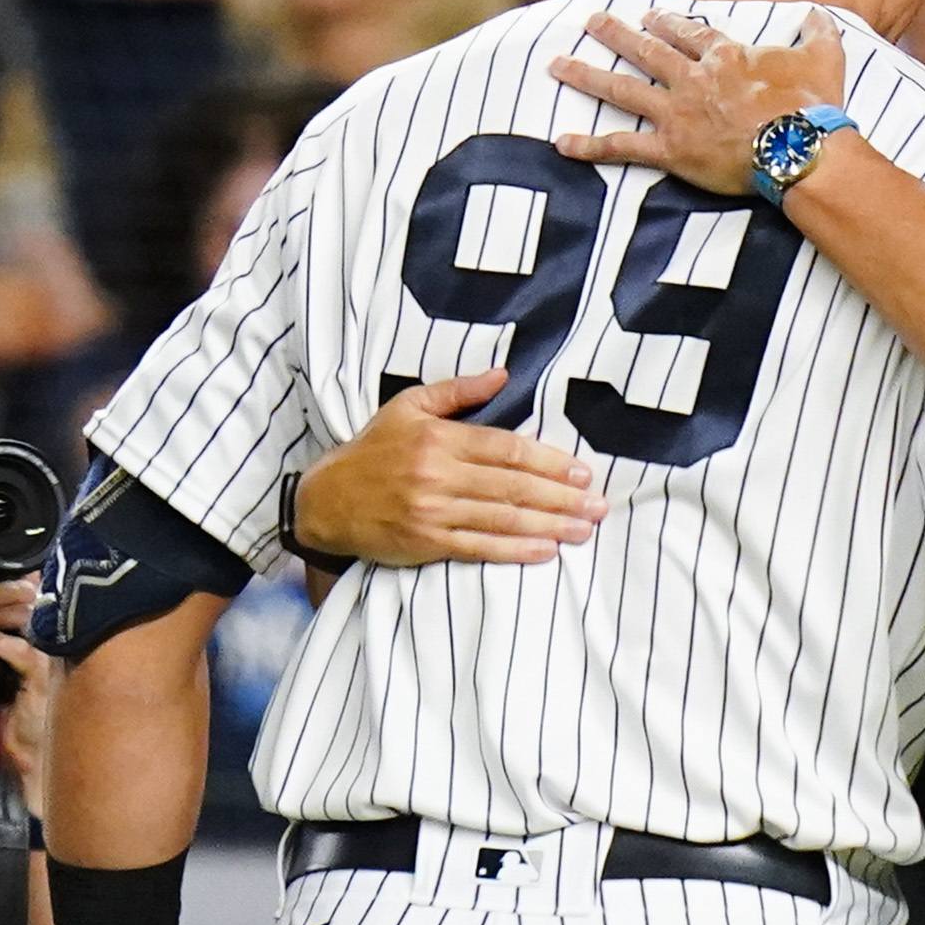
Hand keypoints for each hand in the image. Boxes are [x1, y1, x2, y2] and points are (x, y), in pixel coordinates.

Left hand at [0, 575, 50, 816]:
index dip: (11, 589)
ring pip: (25, 616)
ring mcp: (54, 657)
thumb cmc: (27, 738)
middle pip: (30, 601)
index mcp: (49, 647)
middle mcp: (57, 646)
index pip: (35, 604)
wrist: (42, 769)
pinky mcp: (45, 674)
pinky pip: (17, 649)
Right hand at [294, 368, 607, 566]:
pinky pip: (479, 548)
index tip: (582, 472)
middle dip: (561, 497)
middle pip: (512, 486)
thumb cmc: (373, 450)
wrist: (326, 500)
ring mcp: (432, 512)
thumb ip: (458, 391)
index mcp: (439, 439)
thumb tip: (503, 373)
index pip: (506, 449)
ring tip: (583, 530)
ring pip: (501, 519)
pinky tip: (545, 550)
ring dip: (548, 525)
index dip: (549, 461)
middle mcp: (438, 475)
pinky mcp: (426, 543)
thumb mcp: (409, 406)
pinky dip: (515, 551)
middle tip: (597, 506)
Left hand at [552, 6, 846, 194]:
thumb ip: (819, 31)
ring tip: (557, 65)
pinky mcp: (671, 150)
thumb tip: (819, 13)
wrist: (801, 150)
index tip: (648, 14)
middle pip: (646, 50)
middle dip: (615, 34)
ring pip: (622, 89)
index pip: (689, 32)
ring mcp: (678, 113)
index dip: (666, 21)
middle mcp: (694, 79)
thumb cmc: (815, 107)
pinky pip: (622, 147)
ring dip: (587, 75)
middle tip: (591, 22)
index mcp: (725, 56)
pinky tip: (562, 142)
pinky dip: (591, 146)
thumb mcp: (825, 58)